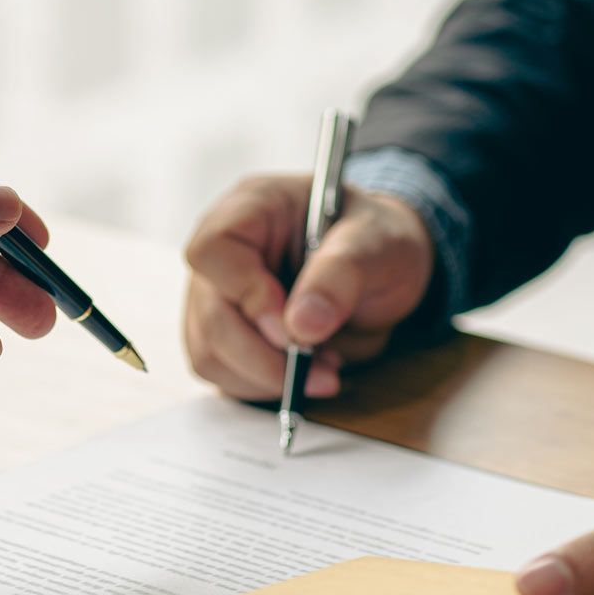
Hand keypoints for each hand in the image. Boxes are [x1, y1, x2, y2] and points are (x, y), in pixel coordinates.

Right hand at [183, 173, 434, 399]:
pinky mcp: (227, 336)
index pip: (213, 250)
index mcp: (252, 208)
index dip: (246, 293)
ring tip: (322, 369)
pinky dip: (266, 386)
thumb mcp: (378, 244)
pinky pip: (225, 374)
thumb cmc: (378, 240)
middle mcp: (224, 253)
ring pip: (210, 353)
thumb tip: (301, 326)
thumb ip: (341, 275)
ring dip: (267, 377)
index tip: (292, 327)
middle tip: (319, 370)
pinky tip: (306, 372)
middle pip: (210, 315)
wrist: (383, 266)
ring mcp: (218, 296)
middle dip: (264, 356)